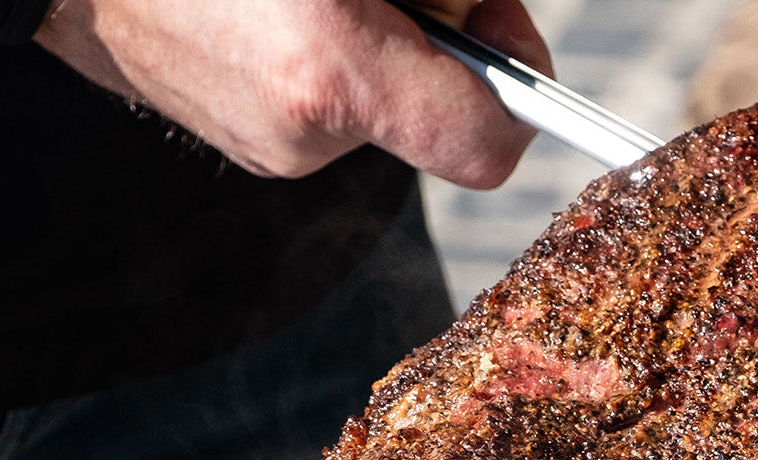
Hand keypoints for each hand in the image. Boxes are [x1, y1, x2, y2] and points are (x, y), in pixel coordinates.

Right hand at [34, 0, 551, 187]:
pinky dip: (324, 47)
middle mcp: (299, 135)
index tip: (501, 21)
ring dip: (374, 35)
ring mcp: (261, 147)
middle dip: (437, 32)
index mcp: (330, 73)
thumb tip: (488, 13)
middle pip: (435, 107)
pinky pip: (321, 97)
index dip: (522, 87)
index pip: (486, 143)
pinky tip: (275, 3)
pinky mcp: (234, 137)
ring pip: (375, 97)